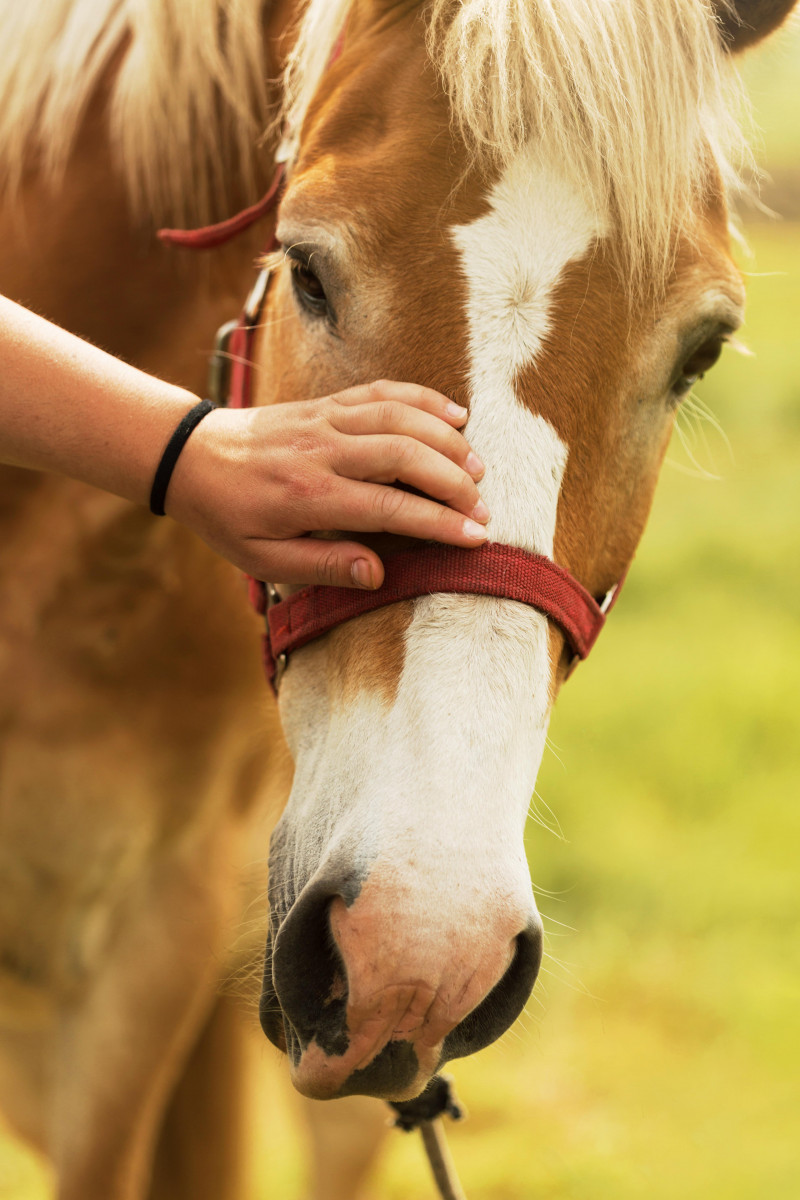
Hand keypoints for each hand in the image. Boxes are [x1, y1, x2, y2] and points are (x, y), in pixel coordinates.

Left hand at [166, 380, 488, 587]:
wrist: (191, 457)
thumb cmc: (229, 516)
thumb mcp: (263, 560)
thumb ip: (323, 566)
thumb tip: (379, 574)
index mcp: (309, 496)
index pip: (389, 507)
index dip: (439, 522)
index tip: (476, 537)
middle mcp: (323, 451)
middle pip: (406, 455)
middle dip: (454, 482)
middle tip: (484, 509)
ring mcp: (327, 419)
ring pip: (401, 418)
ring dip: (447, 440)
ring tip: (478, 468)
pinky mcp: (328, 401)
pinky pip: (384, 391)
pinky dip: (424, 398)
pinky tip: (456, 414)